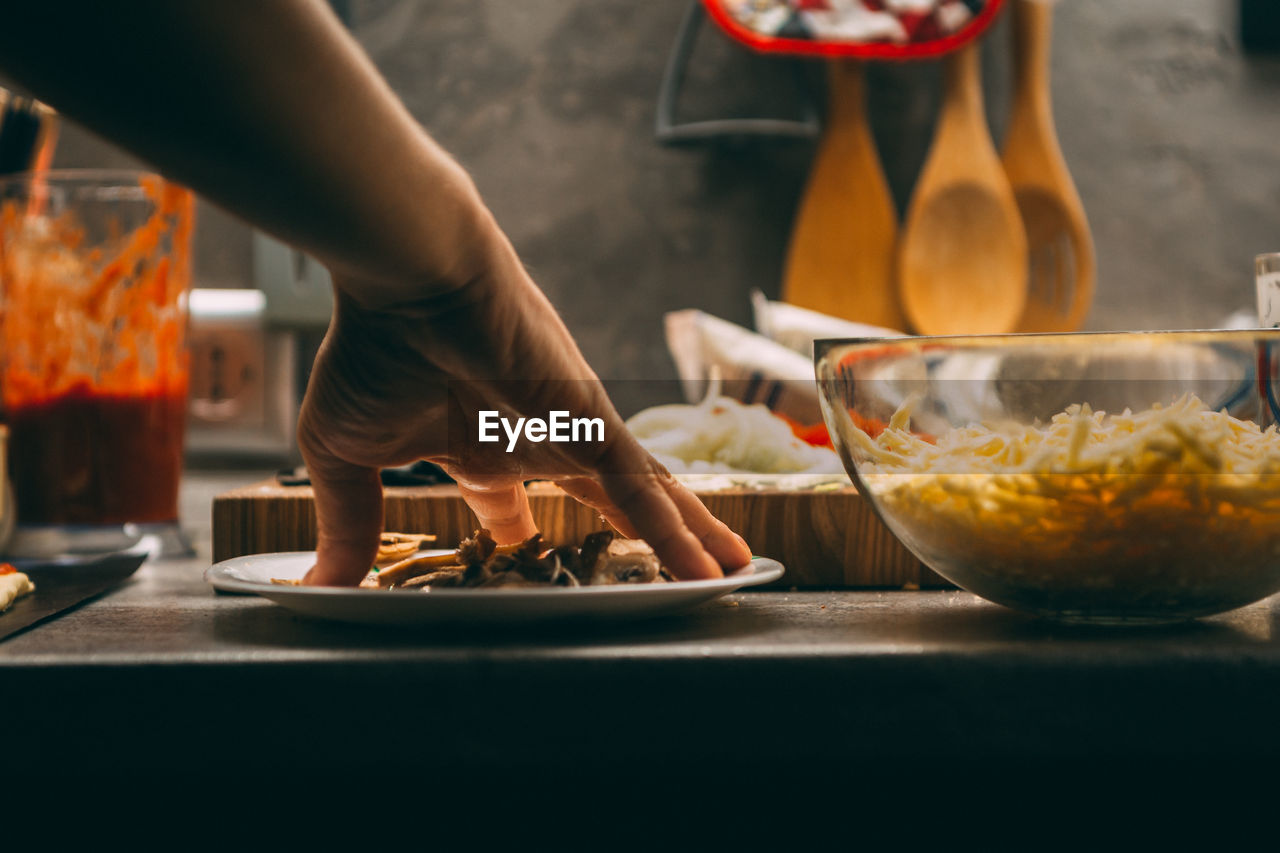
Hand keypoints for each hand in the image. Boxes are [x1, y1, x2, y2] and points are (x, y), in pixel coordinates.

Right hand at [297, 236, 750, 585]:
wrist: (409, 279)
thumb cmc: (374, 347)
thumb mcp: (346, 456)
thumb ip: (348, 522)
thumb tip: (320, 586)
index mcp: (480, 448)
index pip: (510, 505)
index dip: (521, 538)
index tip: (526, 564)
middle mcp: (538, 441)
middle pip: (608, 503)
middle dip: (643, 540)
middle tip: (676, 577)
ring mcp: (575, 434)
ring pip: (645, 499)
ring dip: (686, 538)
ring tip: (730, 576)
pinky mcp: (596, 424)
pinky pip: (646, 489)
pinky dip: (677, 530)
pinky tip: (710, 567)